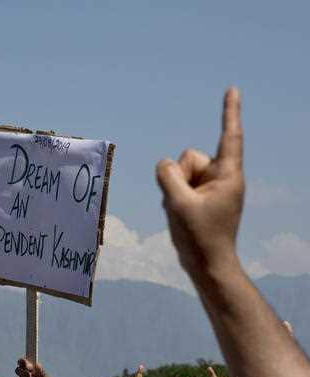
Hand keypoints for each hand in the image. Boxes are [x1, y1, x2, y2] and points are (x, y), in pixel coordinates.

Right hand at [156, 88, 243, 274]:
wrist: (208, 266)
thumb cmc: (199, 237)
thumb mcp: (177, 204)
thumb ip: (167, 176)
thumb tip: (164, 164)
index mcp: (228, 176)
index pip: (230, 136)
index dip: (229, 111)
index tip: (232, 89)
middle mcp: (223, 178)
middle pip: (191, 157)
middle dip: (179, 175)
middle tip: (183, 203)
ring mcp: (213, 188)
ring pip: (182, 171)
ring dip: (174, 189)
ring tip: (182, 212)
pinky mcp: (203, 198)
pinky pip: (180, 185)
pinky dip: (174, 197)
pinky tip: (181, 216)